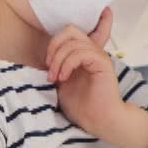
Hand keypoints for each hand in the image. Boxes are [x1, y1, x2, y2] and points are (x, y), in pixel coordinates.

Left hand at [46, 11, 147, 147]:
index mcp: (84, 55)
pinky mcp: (102, 62)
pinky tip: (63, 77)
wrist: (97, 121)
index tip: (58, 46)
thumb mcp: (62, 83)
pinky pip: (81, 52)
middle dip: (54, 45)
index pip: (80, 30)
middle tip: (49, 66)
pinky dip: (67, 63)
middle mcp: (92, 52)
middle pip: (70, 30)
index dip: (77, 26)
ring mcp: (98, 56)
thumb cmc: (81, 106)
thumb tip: (44, 59)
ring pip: (73, 41)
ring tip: (55, 77)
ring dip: (58, 59)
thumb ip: (58, 67)